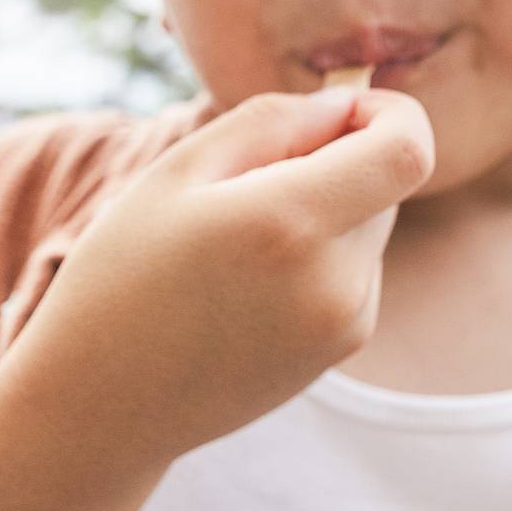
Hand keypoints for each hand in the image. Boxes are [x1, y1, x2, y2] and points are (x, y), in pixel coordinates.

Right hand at [12, 84, 434, 462]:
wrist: (103, 405)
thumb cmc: (122, 274)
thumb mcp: (178, 172)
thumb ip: (272, 121)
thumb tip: (346, 105)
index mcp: (289, 223)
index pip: (408, 151)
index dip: (391, 113)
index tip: (342, 109)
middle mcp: (333, 280)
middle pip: (388, 183)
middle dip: (341, 159)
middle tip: (253, 178)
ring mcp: (344, 324)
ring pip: (372, 228)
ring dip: (329, 211)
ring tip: (240, 243)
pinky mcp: (340, 351)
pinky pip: (357, 273)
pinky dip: (322, 257)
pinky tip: (250, 285)